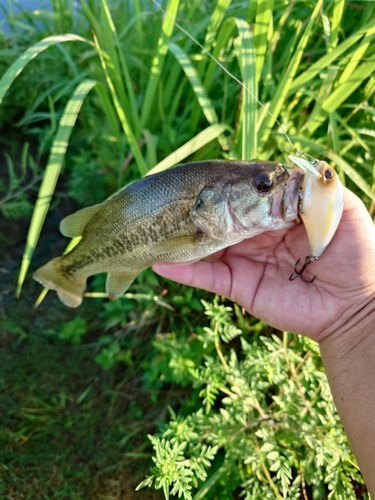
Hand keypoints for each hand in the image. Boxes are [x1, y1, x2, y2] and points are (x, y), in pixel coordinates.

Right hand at [153, 188, 374, 342]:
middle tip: (171, 196)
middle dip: (199, 208)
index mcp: (279, 216)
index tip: (206, 172)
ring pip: (208, 245)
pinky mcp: (239, 286)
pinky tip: (160, 260)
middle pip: (222, 218)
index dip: (229, 185)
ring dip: (184, 236)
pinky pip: (207, 277)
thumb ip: (322, 188)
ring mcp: (246, 261)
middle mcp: (258, 236)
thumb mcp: (346, 212)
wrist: (354, 307)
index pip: (247, 196)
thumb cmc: (357, 257)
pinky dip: (184, 270)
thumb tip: (299, 164)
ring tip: (156, 224)